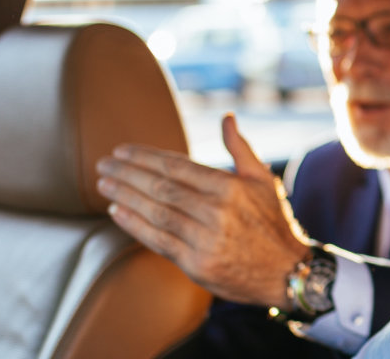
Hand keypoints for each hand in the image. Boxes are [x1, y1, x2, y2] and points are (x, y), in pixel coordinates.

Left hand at [96, 113, 312, 306]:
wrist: (286, 272)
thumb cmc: (273, 223)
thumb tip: (227, 117)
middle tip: (103, 164)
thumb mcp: (262, 181)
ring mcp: (205, 240)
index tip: (122, 151)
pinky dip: (134, 225)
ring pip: (156, 213)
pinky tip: (117, 211)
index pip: (177, 167)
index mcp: (230, 187)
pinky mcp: (196, 264)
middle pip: (161, 188)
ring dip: (125, 196)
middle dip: (127, 173)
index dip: (145, 157)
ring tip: (104, 184)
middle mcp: (216, 212)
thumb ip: (240, 148)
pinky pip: (157, 240)